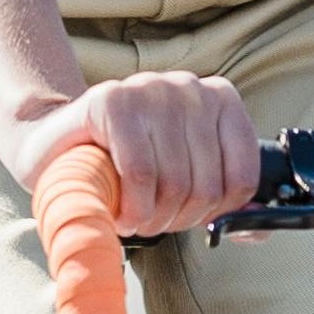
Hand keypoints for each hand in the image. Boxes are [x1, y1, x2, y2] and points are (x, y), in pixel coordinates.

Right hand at [9, 70, 260, 238]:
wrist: (54, 146)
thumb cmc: (125, 166)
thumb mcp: (183, 179)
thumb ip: (224, 199)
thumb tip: (259, 226)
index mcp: (220, 99)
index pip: (242, 177)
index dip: (216, 213)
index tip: (191, 218)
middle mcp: (190, 87)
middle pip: (206, 185)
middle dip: (177, 219)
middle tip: (153, 222)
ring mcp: (151, 88)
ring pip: (174, 182)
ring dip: (151, 218)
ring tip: (135, 216)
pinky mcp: (112, 101)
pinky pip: (140, 173)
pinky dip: (132, 206)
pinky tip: (121, 210)